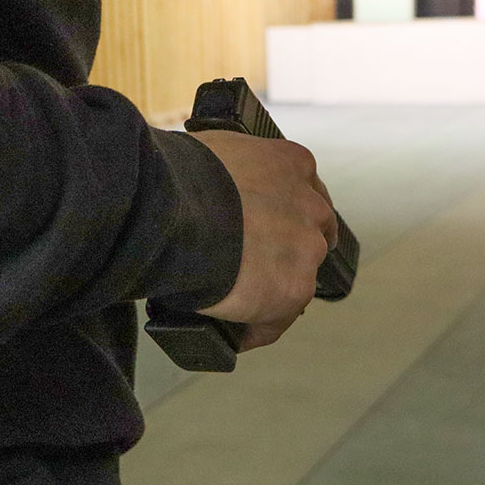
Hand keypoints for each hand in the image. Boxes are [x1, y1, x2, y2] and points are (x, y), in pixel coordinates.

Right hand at [189, 130, 337, 351]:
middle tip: (254, 267)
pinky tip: (234, 333)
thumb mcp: (214, 152)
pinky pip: (276, 320)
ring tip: (234, 304)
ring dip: (271, 292)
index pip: (304, 192)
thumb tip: (208, 189)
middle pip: (312, 236)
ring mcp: (306, 249)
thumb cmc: (180, 176)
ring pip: (296, 280)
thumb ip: (231, 168)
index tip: (267, 227)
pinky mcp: (294, 289)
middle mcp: (310, 205)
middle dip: (289, 252)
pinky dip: (255, 329)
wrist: (172, 211)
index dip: (284, 214)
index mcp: (291, 163)